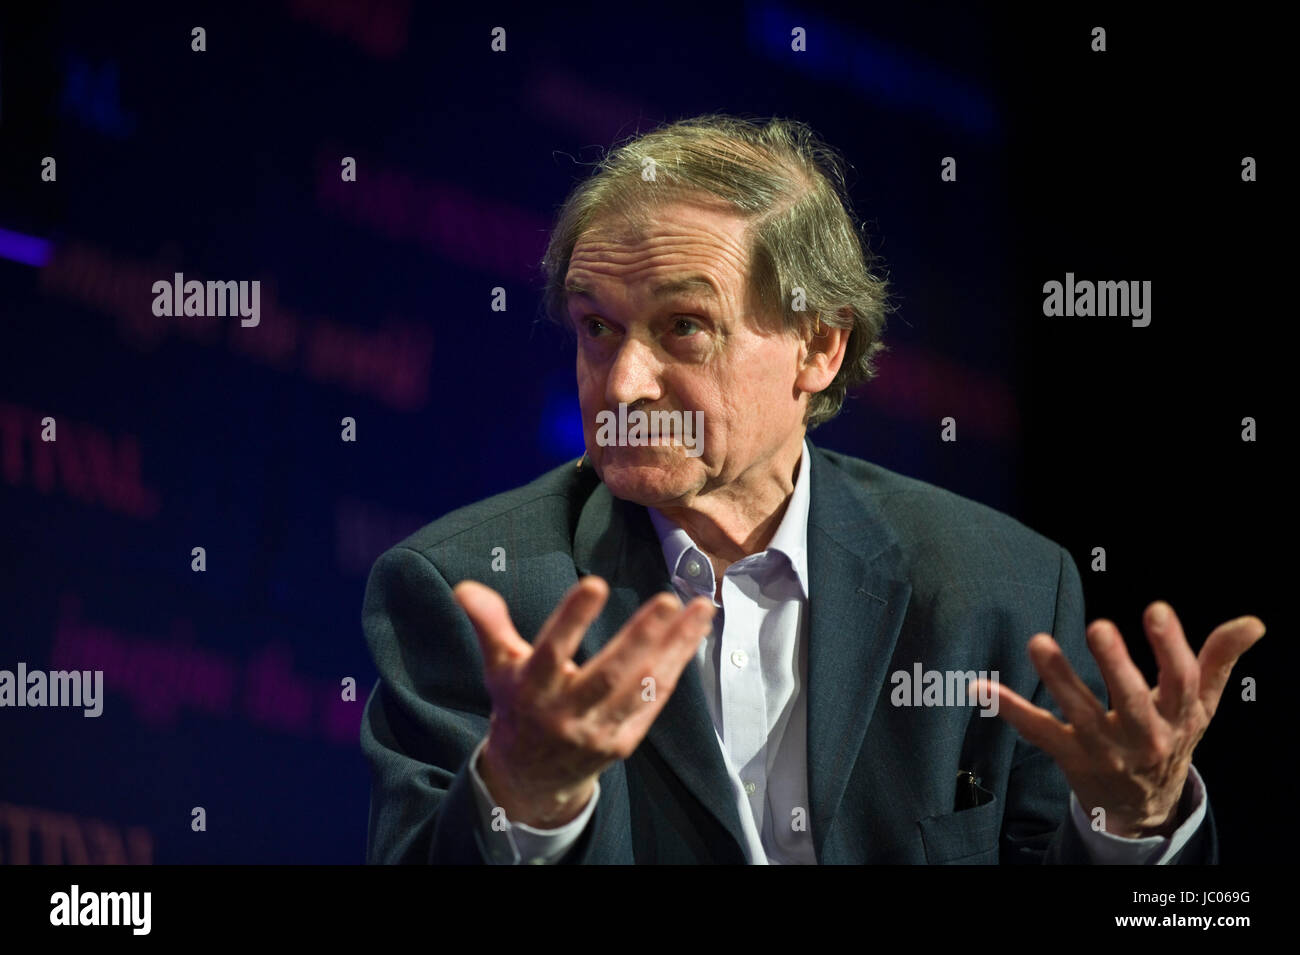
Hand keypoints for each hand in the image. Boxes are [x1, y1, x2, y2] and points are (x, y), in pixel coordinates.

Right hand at [453, 576, 714, 827]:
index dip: (571, 619)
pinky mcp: (623, 742)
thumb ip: (490, 625)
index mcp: (531, 689)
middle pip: (607, 676)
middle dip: (638, 637)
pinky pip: (654, 700)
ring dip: (674, 647)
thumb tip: (465, 587)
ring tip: (700, 608)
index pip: (551, 652)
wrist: (531, 777)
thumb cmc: (518, 705)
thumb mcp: (499, 667)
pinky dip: (676, 665)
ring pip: (641, 688)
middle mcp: (564, 713)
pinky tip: (695, 633)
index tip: (595, 584)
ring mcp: (597, 731)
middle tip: (667, 600)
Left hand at [974, 601, 1263, 837]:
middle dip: (1116, 665)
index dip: (1170, 646)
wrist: (1143, 803)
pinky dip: (1009, 709)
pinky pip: (1037, 729)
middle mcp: (1143, 735)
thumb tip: (1253, 622)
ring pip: (1080, 712)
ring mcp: (1103, 748)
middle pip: (1131, 700)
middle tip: (1099, 626)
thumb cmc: (1170, 736)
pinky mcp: (1068, 754)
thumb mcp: (1199, 704)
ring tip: (1038, 642)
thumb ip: (1218, 659)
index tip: (1156, 609)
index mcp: (1178, 717)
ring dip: (1058, 677)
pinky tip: (982, 686)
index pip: (1179, 680)